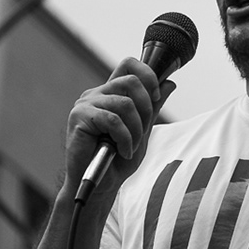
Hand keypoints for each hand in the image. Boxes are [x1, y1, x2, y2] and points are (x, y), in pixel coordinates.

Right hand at [64, 57, 173, 196]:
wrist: (100, 184)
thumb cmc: (118, 160)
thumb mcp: (143, 130)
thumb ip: (153, 107)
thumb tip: (169, 83)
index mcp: (110, 93)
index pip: (129, 65)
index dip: (148, 75)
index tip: (156, 96)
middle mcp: (96, 94)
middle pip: (132, 80)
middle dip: (146, 108)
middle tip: (142, 131)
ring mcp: (86, 104)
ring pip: (125, 103)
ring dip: (136, 130)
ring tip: (130, 146)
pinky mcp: (79, 117)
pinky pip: (113, 120)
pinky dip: (125, 139)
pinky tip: (122, 151)